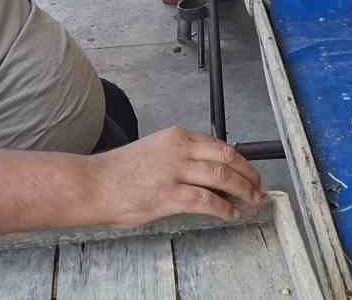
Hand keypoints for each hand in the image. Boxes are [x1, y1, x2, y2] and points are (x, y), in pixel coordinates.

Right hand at [87, 126, 265, 226]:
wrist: (92, 183)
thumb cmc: (118, 172)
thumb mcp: (154, 152)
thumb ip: (179, 158)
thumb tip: (205, 175)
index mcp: (176, 137)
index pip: (218, 144)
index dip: (239, 160)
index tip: (248, 171)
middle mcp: (179, 150)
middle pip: (227, 157)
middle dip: (248, 173)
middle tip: (259, 186)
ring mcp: (175, 172)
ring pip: (222, 177)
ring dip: (243, 190)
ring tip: (252, 201)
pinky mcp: (169, 195)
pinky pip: (207, 201)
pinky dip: (224, 208)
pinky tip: (231, 214)